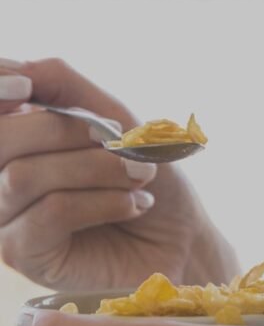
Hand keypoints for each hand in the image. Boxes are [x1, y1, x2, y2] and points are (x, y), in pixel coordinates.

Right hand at [0, 58, 237, 289]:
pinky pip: (50, 213)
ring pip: (23, 177)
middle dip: (66, 132)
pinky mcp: (25, 256)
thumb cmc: (148, 175)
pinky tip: (135, 207)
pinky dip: (104, 202)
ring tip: (141, 177)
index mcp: (16, 140)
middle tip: (124, 143)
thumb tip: (14, 69)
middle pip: (0, 139)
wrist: (183, 236)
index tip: (28, 87)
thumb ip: (63, 86)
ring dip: (98, 170)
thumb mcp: (115, 119)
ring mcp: (5, 219)